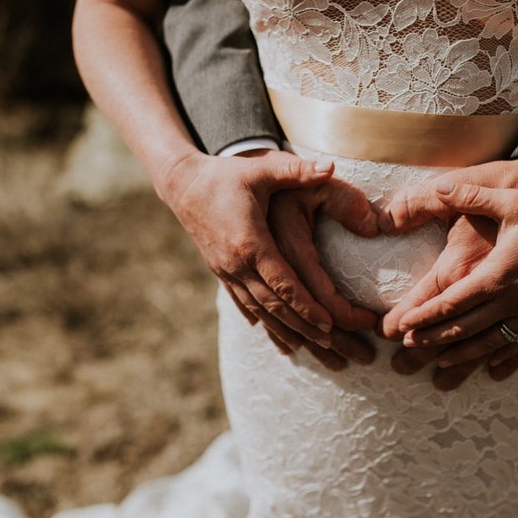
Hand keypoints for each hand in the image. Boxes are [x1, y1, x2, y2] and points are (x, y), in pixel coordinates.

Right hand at [159, 148, 377, 368]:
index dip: (307, 305)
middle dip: (305, 328)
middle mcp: (237, 264)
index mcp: (251, 242)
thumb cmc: (227, 174)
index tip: (331, 324)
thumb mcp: (263, 169)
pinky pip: (246, 306)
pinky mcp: (222, 274)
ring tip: (315, 350)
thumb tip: (331, 166)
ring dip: (288, 333)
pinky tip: (281, 342)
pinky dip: (266, 326)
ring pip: (260, 312)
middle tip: (334, 346)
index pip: (283, 282)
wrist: (183, 184)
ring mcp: (227, 272)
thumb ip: (297, 170)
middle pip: (275, 306)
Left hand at [383, 177, 517, 388]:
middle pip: (463, 329)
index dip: (424, 316)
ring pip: (489, 343)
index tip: (401, 327)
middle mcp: (510, 301)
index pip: (450, 303)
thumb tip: (441, 187)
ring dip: (462, 355)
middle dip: (432, 340)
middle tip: (408, 351)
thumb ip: (472, 196)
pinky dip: (503, 359)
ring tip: (441, 365)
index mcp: (495, 276)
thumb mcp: (512, 201)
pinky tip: (494, 371)